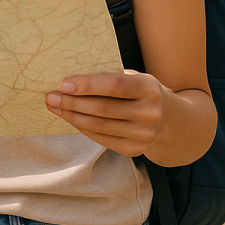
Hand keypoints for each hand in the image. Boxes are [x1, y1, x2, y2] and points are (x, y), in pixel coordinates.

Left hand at [45, 70, 164, 157]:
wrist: (174, 122)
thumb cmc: (143, 92)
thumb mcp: (136, 79)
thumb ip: (112, 77)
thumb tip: (73, 75)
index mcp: (149, 88)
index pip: (115, 86)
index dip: (88, 85)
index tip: (64, 84)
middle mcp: (149, 113)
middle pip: (103, 108)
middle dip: (72, 102)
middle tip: (50, 96)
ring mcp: (143, 134)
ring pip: (99, 126)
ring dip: (72, 116)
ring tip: (54, 106)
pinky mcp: (135, 150)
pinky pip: (102, 139)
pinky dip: (82, 128)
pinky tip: (70, 118)